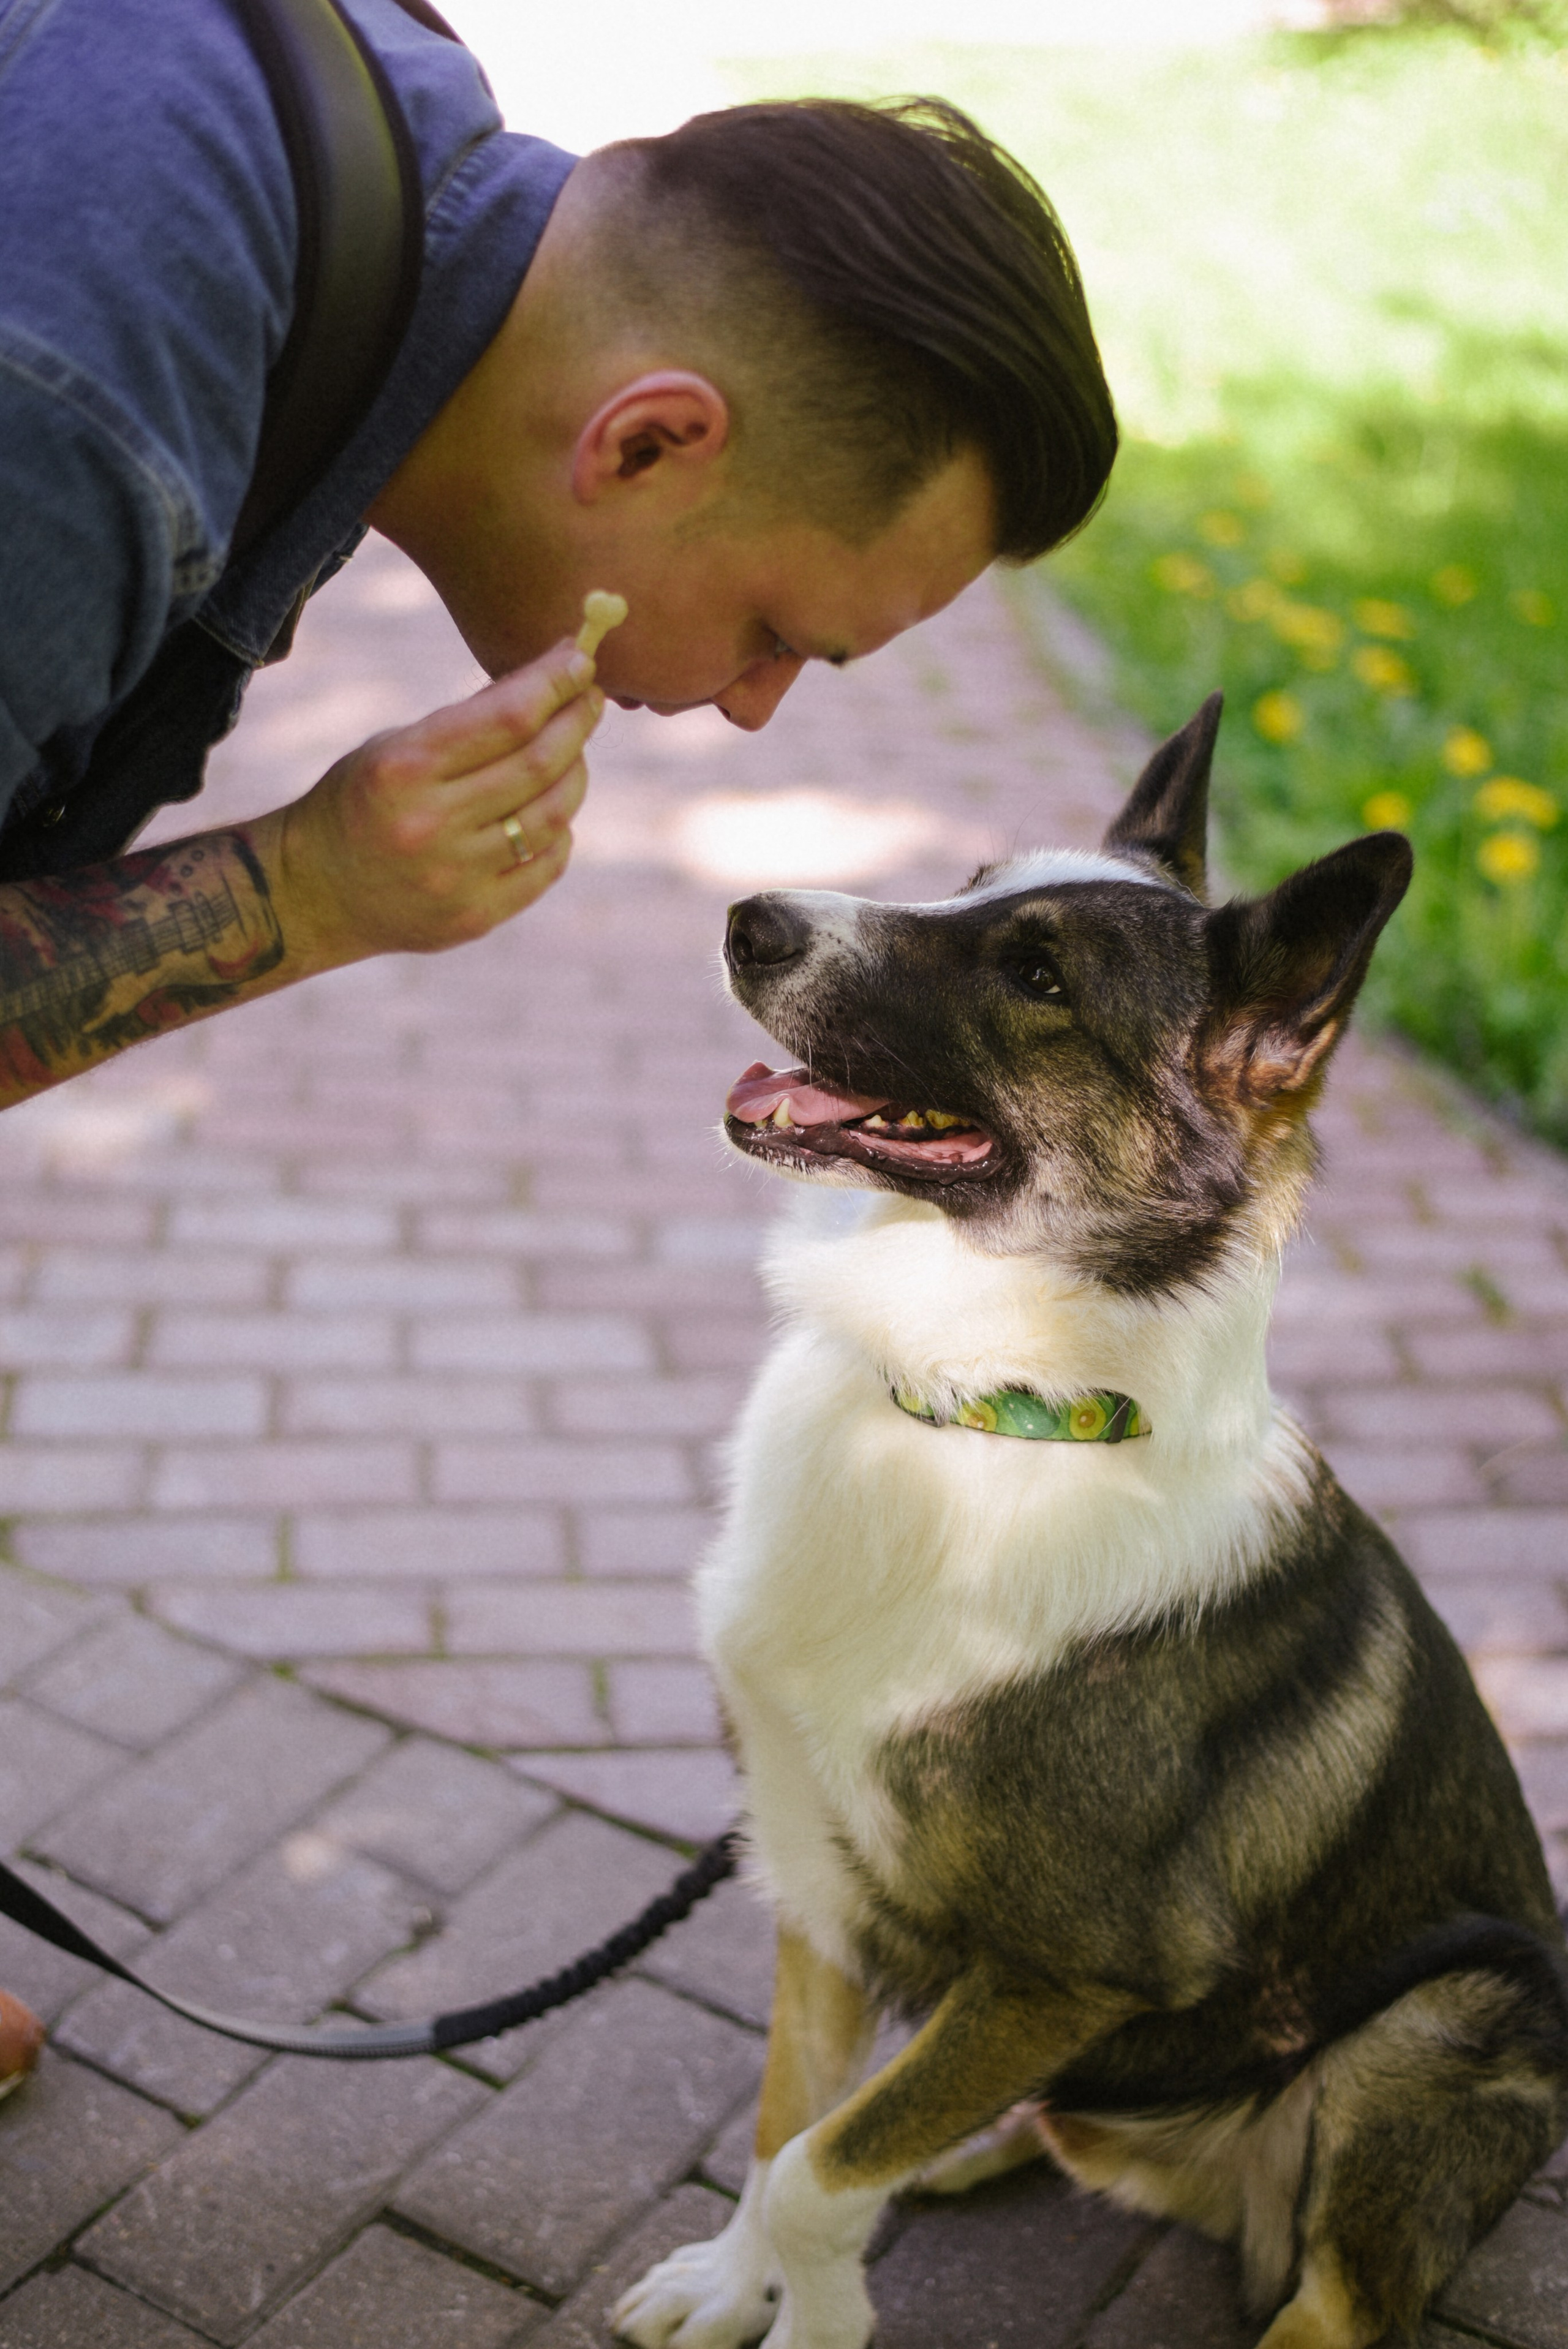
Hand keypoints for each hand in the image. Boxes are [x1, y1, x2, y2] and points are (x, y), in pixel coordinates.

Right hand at [258, 637, 602, 966]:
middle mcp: (430, 824)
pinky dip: (559, 831)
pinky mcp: (473, 918)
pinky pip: (545, 866)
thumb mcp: (395, 747)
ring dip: (575, 775)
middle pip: (538, 764)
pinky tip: (551, 812)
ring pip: (551, 816)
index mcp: (404, 768)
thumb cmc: (362, 801)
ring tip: (573, 754)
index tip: (581, 660)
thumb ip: (467, 722)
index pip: (507, 717)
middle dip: (576, 723)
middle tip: (591, 700)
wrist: (314, 893)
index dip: (555, 684)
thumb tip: (548, 681)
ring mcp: (454, 877)